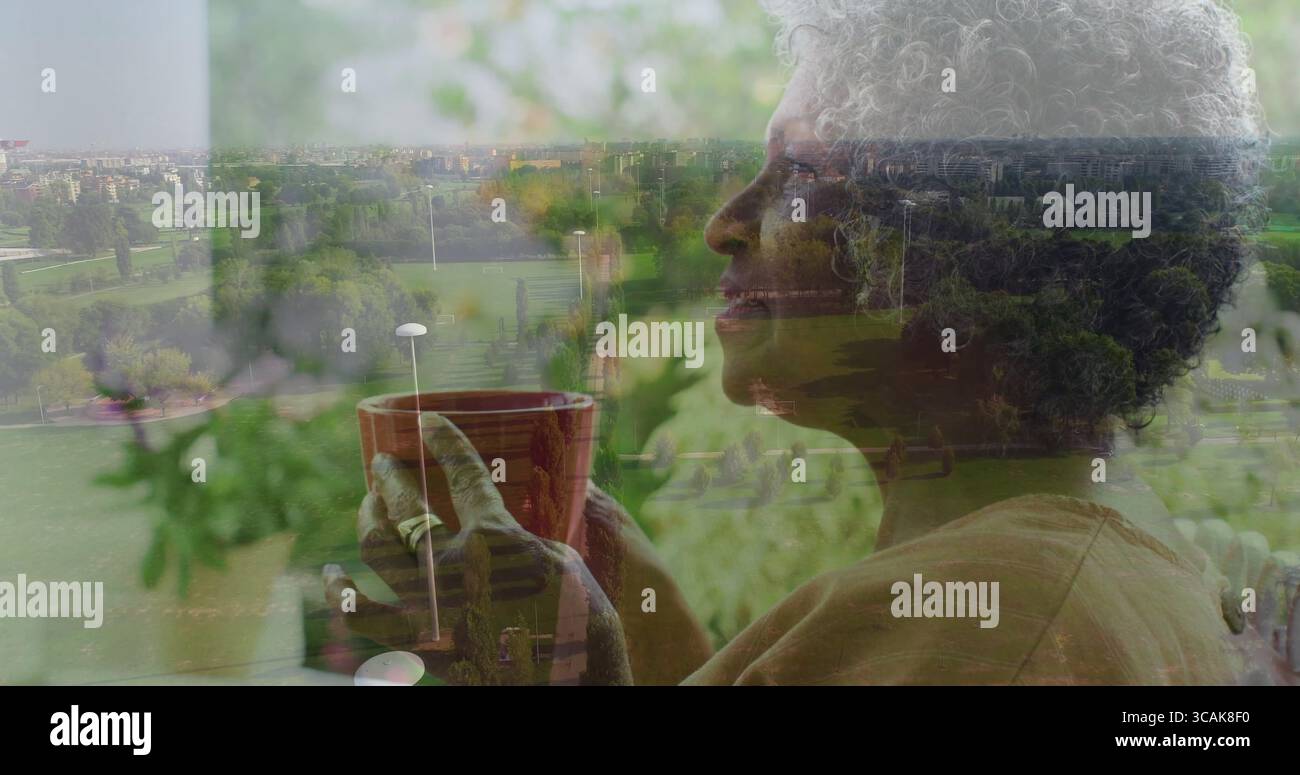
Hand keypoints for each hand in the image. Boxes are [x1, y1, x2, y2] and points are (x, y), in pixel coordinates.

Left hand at [323, 411, 631, 684]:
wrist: (574, 684)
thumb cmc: (582, 621)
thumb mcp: (565, 561)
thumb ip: (527, 534)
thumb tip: (518, 515)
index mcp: (496, 538)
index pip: (464, 473)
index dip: (444, 441)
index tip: (428, 420)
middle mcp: (453, 567)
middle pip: (404, 505)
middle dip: (389, 476)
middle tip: (385, 464)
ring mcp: (430, 607)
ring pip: (375, 549)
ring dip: (366, 519)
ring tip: (367, 505)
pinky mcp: (419, 644)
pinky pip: (362, 617)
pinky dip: (342, 596)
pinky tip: (334, 579)